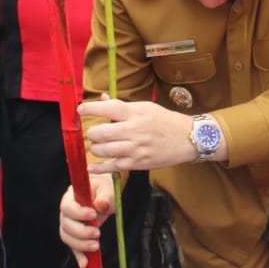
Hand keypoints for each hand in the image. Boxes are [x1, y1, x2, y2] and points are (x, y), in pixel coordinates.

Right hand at [59, 173, 114, 267]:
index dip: (78, 213)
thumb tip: (101, 204)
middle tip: (98, 233)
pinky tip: (85, 264)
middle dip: (81, 232)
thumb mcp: (107, 190)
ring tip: (96, 246)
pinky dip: (79, 256)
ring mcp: (69, 224)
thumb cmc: (104, 189)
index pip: (67, 206)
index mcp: (71, 197)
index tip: (93, 214)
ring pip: (67, 237)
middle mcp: (66, 212)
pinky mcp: (75, 236)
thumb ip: (105, 196)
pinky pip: (73, 247)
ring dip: (80, 244)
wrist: (103, 194)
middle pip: (65, 224)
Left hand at [80, 97, 197, 171]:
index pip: (108, 108)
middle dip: (92, 133)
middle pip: (101, 132)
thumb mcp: (146, 107)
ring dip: (95, 148)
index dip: (90, 108)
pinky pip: (112, 167)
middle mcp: (135, 130)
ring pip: (103, 150)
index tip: (80, 110)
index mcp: (136, 113)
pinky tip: (91, 167)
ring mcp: (136, 148)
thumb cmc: (165, 121)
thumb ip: (122, 106)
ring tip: (98, 146)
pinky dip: (99, 168)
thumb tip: (103, 99)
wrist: (188, 138)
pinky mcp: (138, 163)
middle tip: (94, 133)